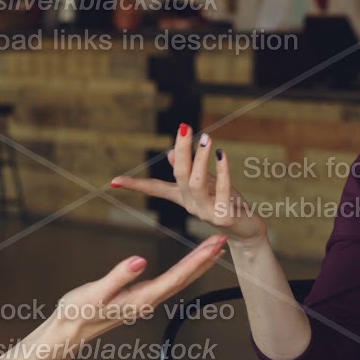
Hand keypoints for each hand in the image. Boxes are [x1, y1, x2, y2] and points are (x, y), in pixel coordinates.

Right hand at [44, 235, 227, 349]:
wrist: (68, 331)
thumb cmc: (78, 312)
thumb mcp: (96, 293)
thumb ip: (118, 277)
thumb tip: (139, 260)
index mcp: (142, 299)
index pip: (177, 276)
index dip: (198, 259)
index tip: (215, 244)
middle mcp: (149, 301)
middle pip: (185, 278)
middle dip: (205, 259)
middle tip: (223, 239)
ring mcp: (145, 301)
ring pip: (179, 281)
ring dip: (198, 265)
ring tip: (214, 250)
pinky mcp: (139, 298)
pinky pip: (169, 282)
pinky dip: (184, 270)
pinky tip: (188, 265)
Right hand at [110, 124, 266, 244]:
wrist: (246, 232)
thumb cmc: (226, 204)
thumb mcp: (206, 185)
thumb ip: (190, 169)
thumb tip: (171, 152)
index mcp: (184, 197)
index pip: (155, 189)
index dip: (135, 185)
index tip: (113, 181)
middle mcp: (191, 205)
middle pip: (180, 176)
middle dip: (182, 150)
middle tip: (184, 127)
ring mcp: (206, 211)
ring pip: (196, 183)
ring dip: (201, 159)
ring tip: (207, 138)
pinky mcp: (223, 216)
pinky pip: (221, 191)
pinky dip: (222, 172)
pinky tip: (222, 156)